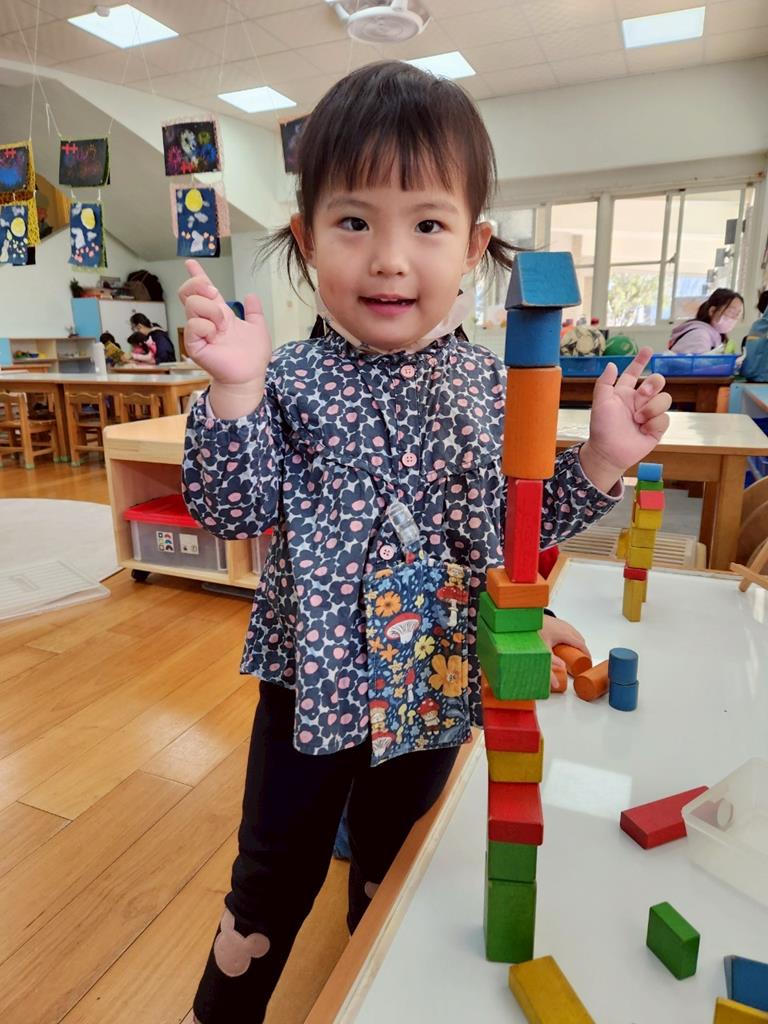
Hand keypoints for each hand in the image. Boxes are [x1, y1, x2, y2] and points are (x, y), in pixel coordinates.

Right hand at [178, 259, 271, 386]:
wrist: (250, 376)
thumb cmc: (253, 356)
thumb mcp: (258, 328)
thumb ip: (255, 312)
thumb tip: (251, 295)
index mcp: (219, 313)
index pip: (203, 290)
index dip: (197, 275)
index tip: (190, 262)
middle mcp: (205, 320)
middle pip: (189, 292)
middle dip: (200, 285)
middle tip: (214, 294)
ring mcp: (198, 332)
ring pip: (192, 304)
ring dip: (211, 310)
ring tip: (222, 325)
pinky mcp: (194, 345)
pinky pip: (194, 325)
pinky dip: (206, 326)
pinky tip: (215, 335)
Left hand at [541, 615, 588, 690]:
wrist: (528, 618)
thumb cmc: (535, 631)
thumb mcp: (544, 649)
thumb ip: (552, 661)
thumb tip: (561, 671)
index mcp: (566, 634)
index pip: (581, 645)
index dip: (586, 654)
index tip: (588, 661)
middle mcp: (566, 628)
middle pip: (580, 640)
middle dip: (582, 650)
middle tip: (580, 660)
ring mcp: (563, 624)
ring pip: (576, 635)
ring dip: (577, 644)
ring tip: (573, 653)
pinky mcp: (558, 622)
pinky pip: (570, 631)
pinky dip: (572, 638)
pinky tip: (566, 643)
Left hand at [580, 347, 671, 492]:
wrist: (608, 452)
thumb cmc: (601, 428)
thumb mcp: (600, 403)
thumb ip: (604, 383)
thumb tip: (611, 364)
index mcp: (624, 392)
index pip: (634, 372)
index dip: (641, 361)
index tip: (648, 349)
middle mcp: (639, 401)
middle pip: (657, 381)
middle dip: (654, 383)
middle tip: (644, 393)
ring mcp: (649, 414)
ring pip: (665, 399)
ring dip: (652, 407)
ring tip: (638, 419)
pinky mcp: (657, 428)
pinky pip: (665, 418)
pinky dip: (654, 423)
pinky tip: (644, 430)